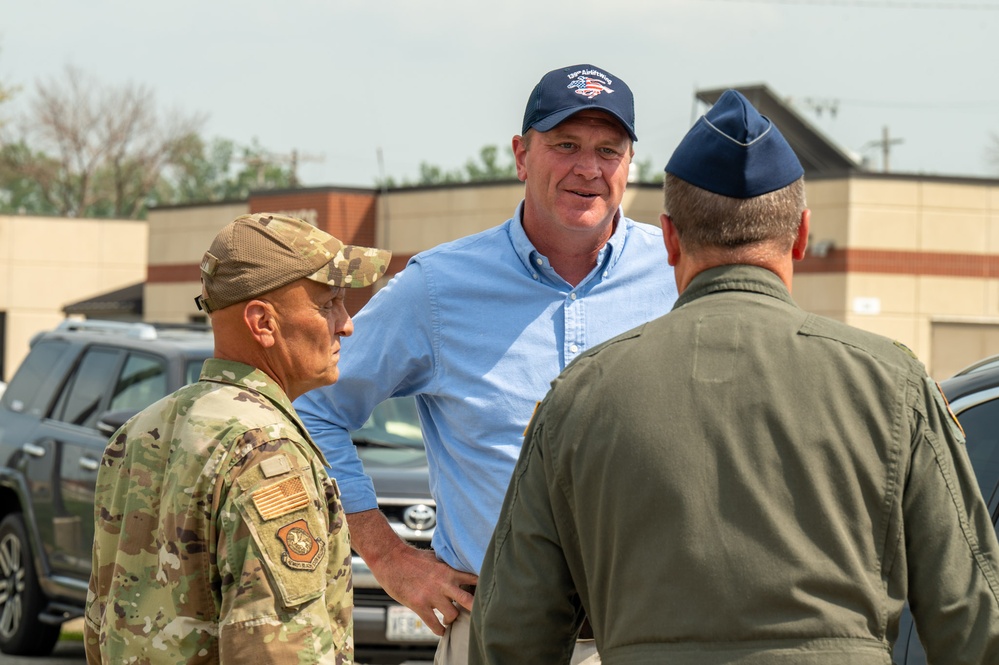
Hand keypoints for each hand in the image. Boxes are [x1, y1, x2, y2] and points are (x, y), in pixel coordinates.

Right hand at [346, 509, 477, 635]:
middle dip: (474, 609)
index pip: (474, 580)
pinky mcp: (419, 604)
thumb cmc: (413, 558)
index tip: (484, 595)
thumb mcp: (435, 558)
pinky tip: (440, 631)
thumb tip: (460, 569)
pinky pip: (434, 624)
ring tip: (449, 620)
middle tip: (475, 615)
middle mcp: (444, 583)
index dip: (481, 588)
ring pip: (452, 615)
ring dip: (452, 620)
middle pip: (468, 601)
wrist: (391, 558)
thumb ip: (448, 567)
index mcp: (450, 571)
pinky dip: (439, 630)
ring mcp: (432, 595)